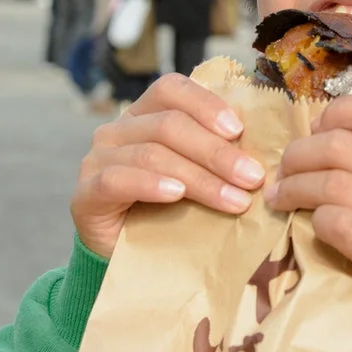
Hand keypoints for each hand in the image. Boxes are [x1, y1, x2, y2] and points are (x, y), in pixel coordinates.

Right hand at [71, 73, 265, 258]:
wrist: (130, 263)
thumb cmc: (171, 215)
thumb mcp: (199, 180)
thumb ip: (220, 160)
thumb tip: (267, 155)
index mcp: (145, 116)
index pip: (172, 89)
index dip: (206, 104)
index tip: (240, 131)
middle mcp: (118, 130)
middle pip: (169, 124)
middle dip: (217, 152)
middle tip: (253, 177)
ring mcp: (97, 160)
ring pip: (151, 153)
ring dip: (199, 177)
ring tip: (234, 200)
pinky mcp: (85, 194)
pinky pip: (116, 180)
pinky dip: (150, 184)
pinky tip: (176, 195)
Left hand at [266, 93, 351, 314]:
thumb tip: (326, 133)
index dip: (340, 111)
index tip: (318, 129)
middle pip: (342, 147)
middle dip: (300, 154)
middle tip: (285, 168)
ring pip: (333, 185)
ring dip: (295, 188)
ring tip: (282, 196)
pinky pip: (337, 224)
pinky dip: (315, 221)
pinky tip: (312, 225)